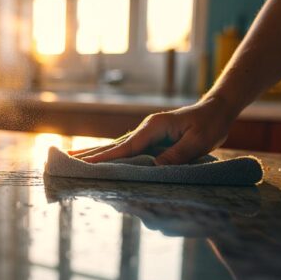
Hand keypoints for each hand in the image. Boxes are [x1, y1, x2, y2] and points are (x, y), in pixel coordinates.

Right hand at [69, 97, 237, 164]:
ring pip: (114, 147)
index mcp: (152, 128)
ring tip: (71, 159)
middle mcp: (144, 130)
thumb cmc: (209, 125)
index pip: (124, 147)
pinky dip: (109, 156)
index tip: (84, 165)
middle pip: (111, 146)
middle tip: (64, 161)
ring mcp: (144, 134)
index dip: (104, 159)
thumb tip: (155, 168)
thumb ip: (176, 155)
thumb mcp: (197, 141)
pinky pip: (125, 151)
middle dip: (88, 155)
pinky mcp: (148, 140)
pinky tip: (98, 160)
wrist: (216, 110)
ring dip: (94, 154)